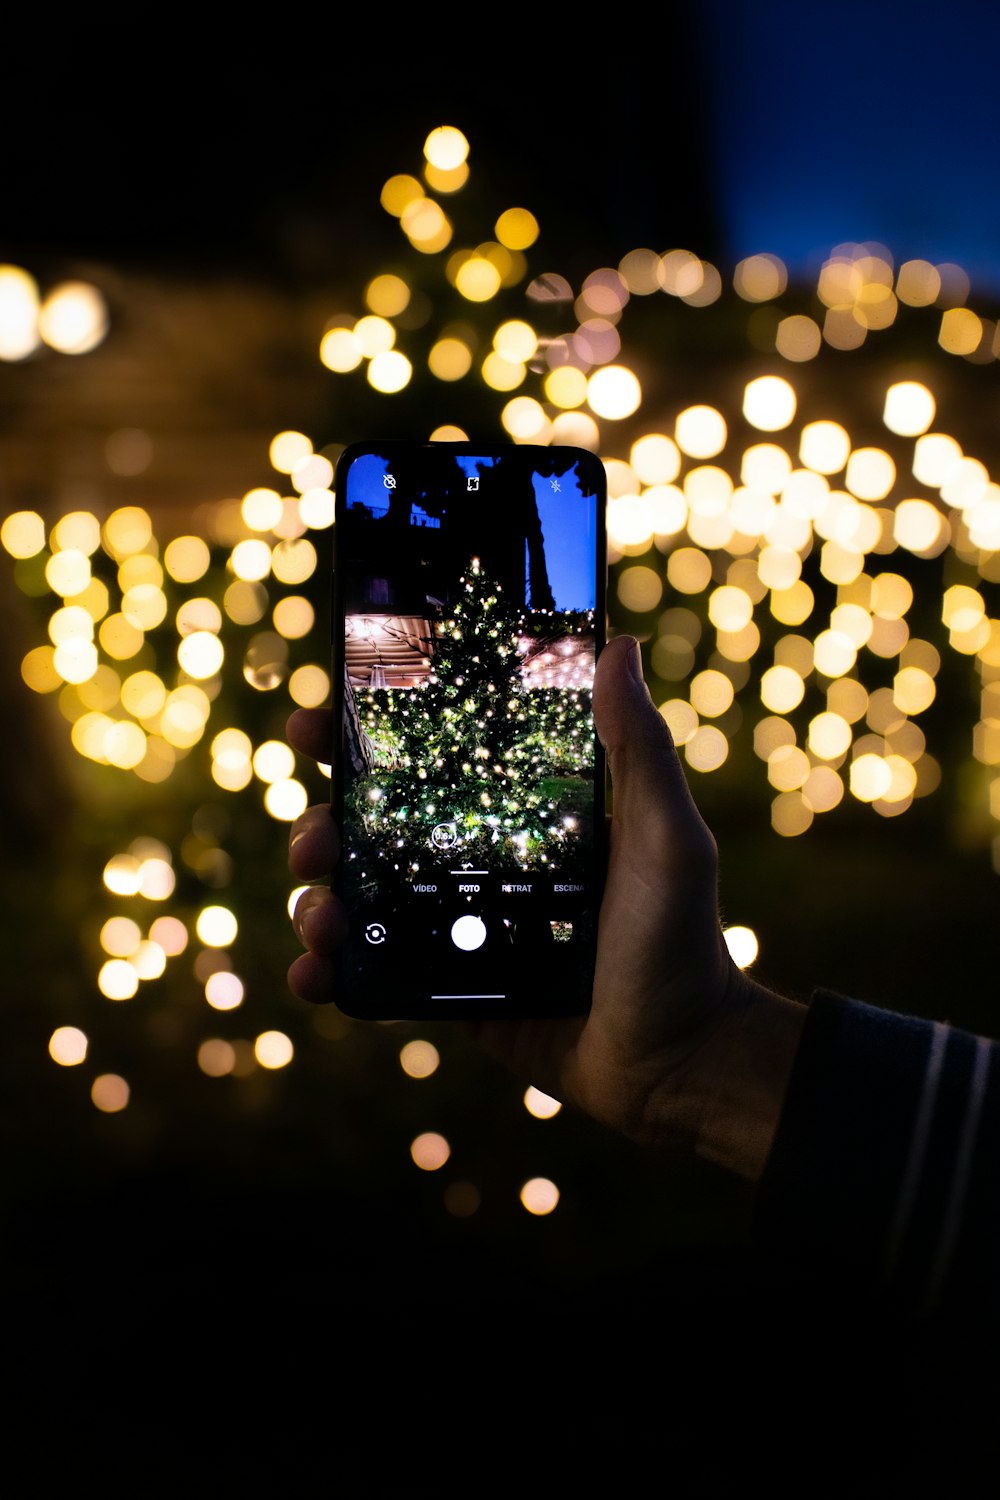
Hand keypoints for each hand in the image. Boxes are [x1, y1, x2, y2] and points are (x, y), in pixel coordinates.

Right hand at [286, 636, 804, 1179]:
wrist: (677, 1062)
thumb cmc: (680, 940)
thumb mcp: (665, 836)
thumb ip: (638, 748)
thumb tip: (618, 645)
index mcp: (519, 813)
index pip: (431, 761)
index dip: (365, 738)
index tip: (314, 721)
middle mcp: (479, 861)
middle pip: (375, 827)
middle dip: (324, 824)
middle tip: (315, 839)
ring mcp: (459, 927)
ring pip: (361, 897)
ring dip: (318, 898)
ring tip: (320, 914)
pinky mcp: (449, 989)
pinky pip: (374, 974)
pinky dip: (330, 972)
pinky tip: (314, 974)